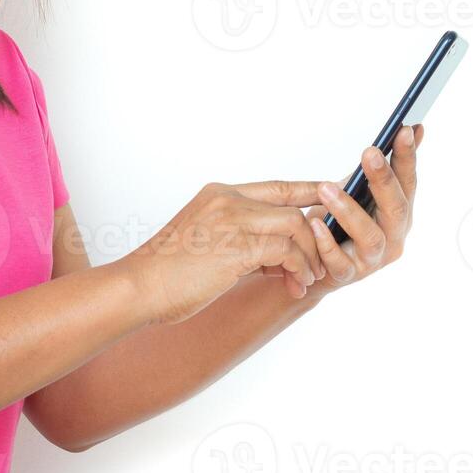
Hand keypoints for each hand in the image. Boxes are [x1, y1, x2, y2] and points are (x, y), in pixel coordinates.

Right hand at [120, 179, 325, 325]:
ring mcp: (232, 220)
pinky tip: (292, 286)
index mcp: (219, 195)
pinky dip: (297, 269)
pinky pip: (286, 250)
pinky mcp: (236, 246)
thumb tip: (281, 258)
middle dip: (314, 235)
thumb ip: (245, 242)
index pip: (276, 186)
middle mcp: (227, 200)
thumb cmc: (168, 273)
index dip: (308, 189)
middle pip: (292, 206)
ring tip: (305, 280)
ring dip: (308, 256)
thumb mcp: (209, 245)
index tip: (333, 192)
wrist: (139, 286)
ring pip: (295, 225)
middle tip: (318, 265)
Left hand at [295, 123, 422, 298]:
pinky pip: (339, 262)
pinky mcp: (348, 275)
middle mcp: (394, 236)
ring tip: (326, 188)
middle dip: (384, 178)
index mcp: (399, 212)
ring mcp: (373, 259)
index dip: (407, 157)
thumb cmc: (342, 222)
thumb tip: (413, 127)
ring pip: (371, 236)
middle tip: (369, 152)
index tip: (404, 129)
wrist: (315, 264)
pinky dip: (327, 242)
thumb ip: (385, 166)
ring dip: (349, 210)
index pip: (408, 181)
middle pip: (396, 208)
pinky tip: (314, 223)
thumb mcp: (362, 190)